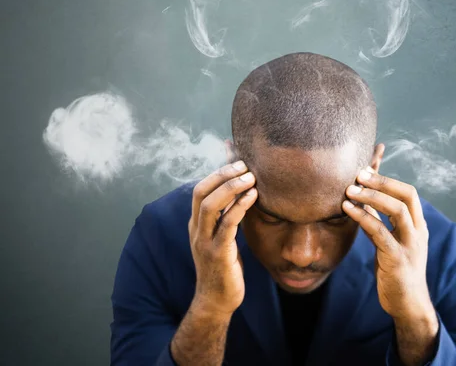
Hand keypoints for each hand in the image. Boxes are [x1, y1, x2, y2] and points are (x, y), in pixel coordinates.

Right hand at [188, 161, 256, 317]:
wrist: (216, 301)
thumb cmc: (224, 267)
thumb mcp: (223, 237)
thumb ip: (227, 215)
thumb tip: (240, 192)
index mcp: (196, 224)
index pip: (200, 189)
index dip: (217, 172)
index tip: (237, 160)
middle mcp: (196, 230)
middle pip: (201, 192)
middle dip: (222, 174)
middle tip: (245, 164)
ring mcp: (204, 242)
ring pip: (210, 206)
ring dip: (231, 187)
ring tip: (251, 177)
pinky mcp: (218, 254)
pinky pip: (227, 225)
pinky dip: (239, 207)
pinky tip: (253, 197)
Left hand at [342, 167, 434, 321]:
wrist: (408, 305)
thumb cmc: (397, 271)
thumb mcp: (390, 242)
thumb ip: (381, 221)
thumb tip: (365, 199)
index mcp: (418, 225)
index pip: (408, 192)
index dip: (387, 179)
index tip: (364, 170)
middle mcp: (418, 232)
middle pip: (406, 195)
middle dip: (382, 181)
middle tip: (357, 173)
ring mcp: (410, 245)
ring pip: (397, 210)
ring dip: (372, 196)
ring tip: (349, 190)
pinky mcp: (398, 259)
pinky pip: (380, 232)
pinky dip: (364, 217)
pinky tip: (348, 209)